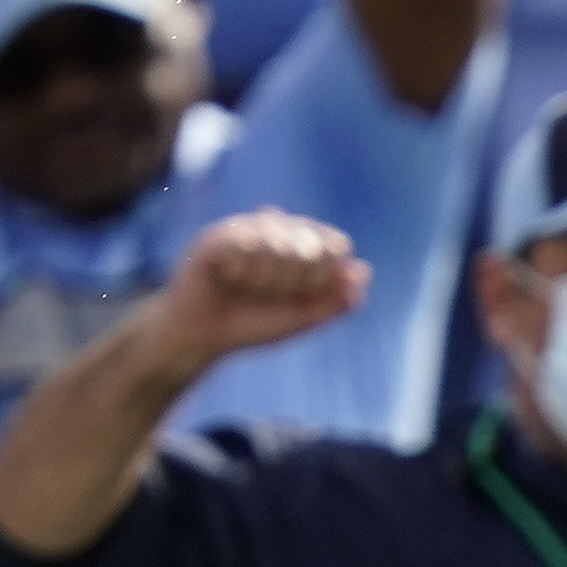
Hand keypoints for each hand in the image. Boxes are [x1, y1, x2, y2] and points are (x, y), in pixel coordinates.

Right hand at [152, 212, 367, 369]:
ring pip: (280, 240)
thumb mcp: (302, 318)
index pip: (335, 245)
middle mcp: (275, 230)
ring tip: (247, 286)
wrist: (202, 337)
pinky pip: (246, 242)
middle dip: (296, 279)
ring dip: (268, 277)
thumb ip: (336, 300)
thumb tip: (363, 271)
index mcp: (299, 245)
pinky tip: (230, 276)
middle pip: (310, 241)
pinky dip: (244, 269)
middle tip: (268, 292)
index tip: (302, 294)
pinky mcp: (216, 235)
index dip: (324, 274)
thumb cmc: (252, 324)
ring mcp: (246, 228)